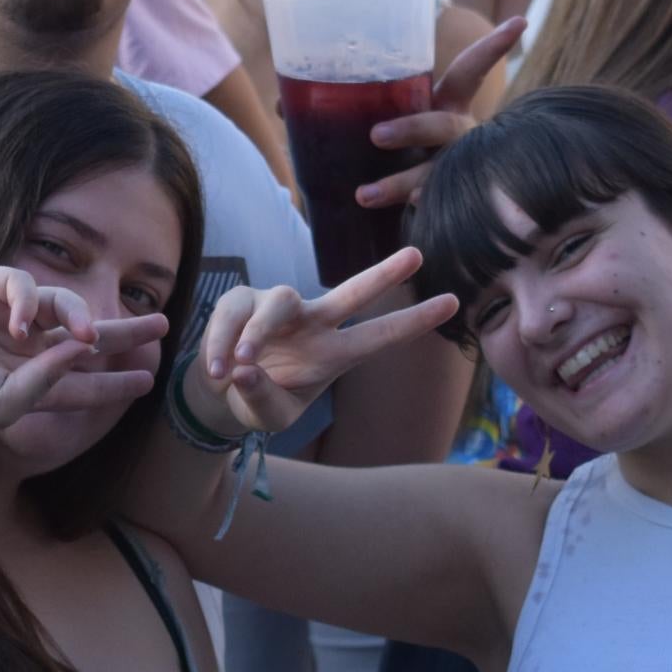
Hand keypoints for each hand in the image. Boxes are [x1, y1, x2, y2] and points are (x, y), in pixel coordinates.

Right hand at [0, 268, 168, 440]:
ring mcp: (3, 314)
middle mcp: (21, 345)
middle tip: (160, 324)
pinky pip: (21, 282)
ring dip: (80, 316)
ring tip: (87, 336)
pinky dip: (28, 299)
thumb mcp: (11, 403)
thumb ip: (52, 380)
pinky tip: (22, 323)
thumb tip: (86, 349)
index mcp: (28, 378)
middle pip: (83, 333)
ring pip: (60, 302)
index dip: (114, 380)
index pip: (81, 378)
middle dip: (122, 330)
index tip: (147, 382)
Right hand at [198, 248, 459, 435]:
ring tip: (239, 365)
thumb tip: (245, 370)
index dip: (415, 320)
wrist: (221, 391)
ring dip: (257, 335)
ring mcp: (279, 308)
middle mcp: (314, 323)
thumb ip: (262, 398)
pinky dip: (221, 344)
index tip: (454, 301)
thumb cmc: (259, 401)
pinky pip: (233, 316)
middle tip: (417, 256)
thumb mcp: (268, 415)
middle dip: (384, 275)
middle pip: (351, 293)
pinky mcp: (242, 300)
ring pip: (276, 303)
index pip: (380, 335)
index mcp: (334, 354)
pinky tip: (216, 371)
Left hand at [358, 13, 523, 211]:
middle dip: (411, 128)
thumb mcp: (384, 123)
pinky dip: (414, 216)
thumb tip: (281, 104)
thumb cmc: (398, 153)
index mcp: (447, 106)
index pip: (471, 71)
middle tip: (376, 135)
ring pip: (433, 175)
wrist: (423, 206)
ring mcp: (455, 172)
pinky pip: (433, 210)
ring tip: (364, 195)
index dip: (495, 48)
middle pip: (442, 126)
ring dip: (398, 183)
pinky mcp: (448, 205)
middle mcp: (458, 137)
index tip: (522, 22)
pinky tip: (402, 224)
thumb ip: (343, 113)